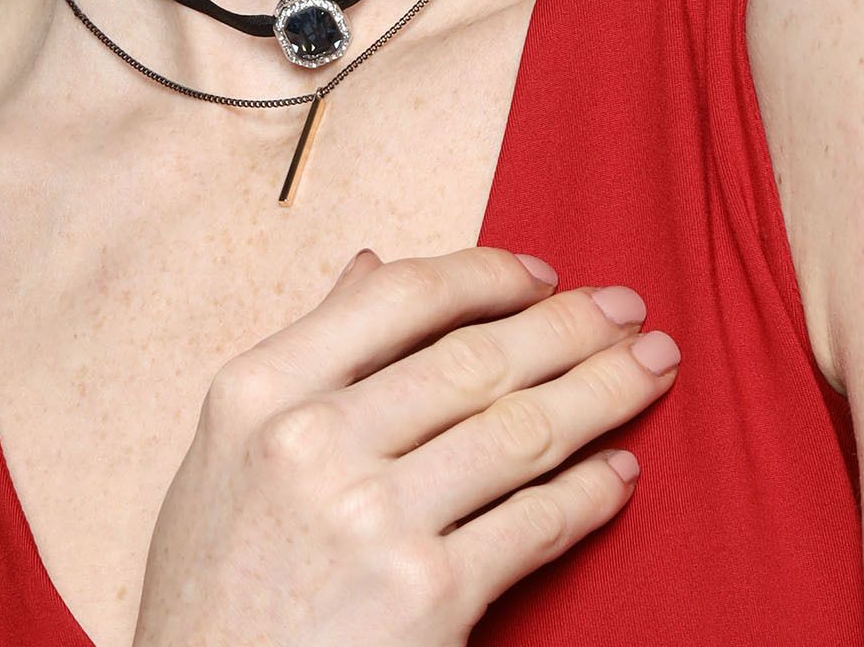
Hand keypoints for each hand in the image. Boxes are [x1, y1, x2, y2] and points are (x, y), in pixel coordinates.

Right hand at [131, 244, 677, 646]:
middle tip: (627, 308)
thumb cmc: (213, 586)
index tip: (541, 274)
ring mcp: (374, 520)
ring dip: (603, 392)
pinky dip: (590, 492)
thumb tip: (369, 265)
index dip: (485, 275)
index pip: (399, 298)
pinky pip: (534, 523)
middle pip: (476, 357)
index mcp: (260, 390)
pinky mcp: (429, 596)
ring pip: (520, 430)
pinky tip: (619, 470)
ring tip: (650, 368)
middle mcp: (314, 442)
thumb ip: (304, 358)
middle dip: (570, 326)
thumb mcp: (227, 452)